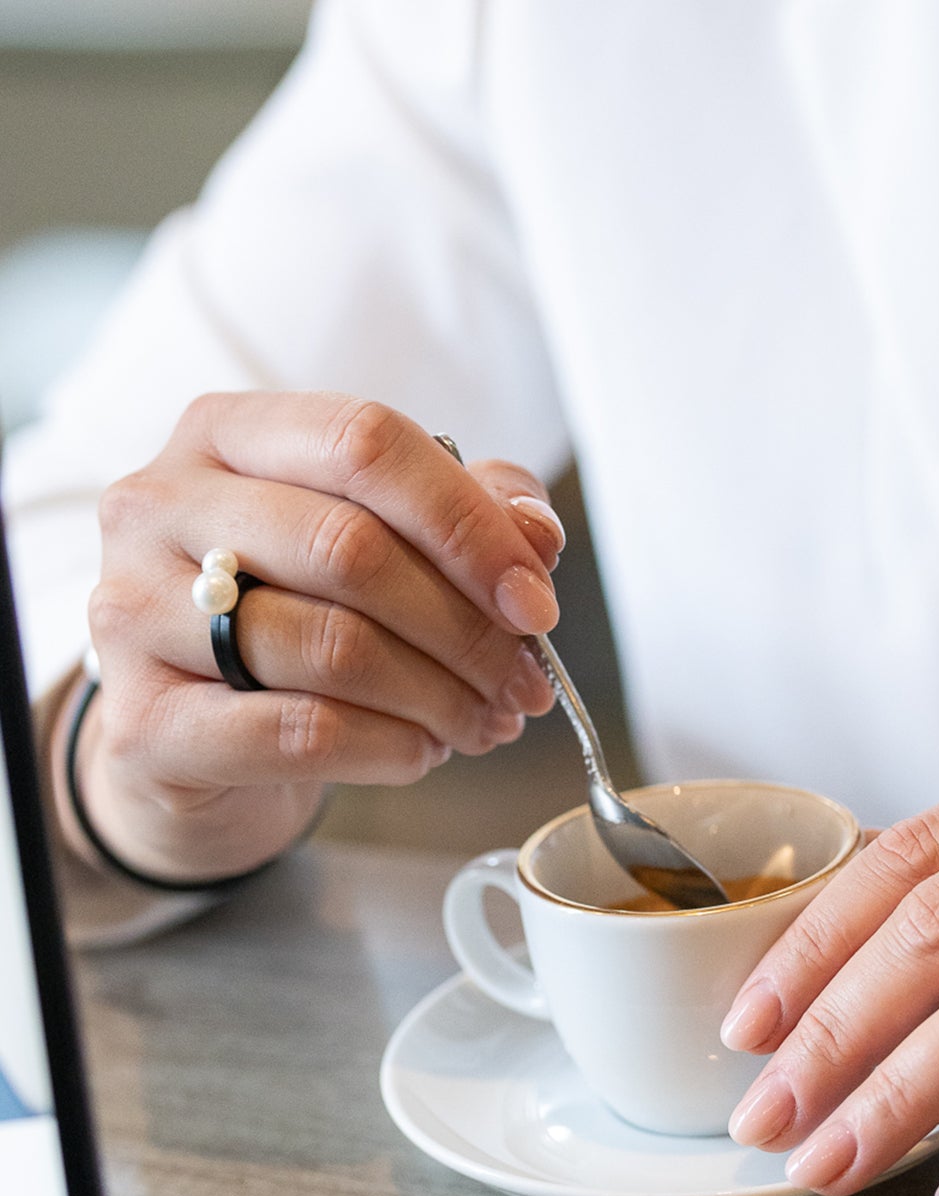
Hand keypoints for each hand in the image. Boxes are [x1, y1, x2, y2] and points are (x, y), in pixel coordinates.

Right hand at [75, 391, 564, 882]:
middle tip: (525, 683)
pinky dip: (388, 748)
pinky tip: (421, 752)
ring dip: (440, 698)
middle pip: (352, 549)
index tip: (536, 602)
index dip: (471, 526)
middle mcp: (162, 505)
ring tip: (484, 721)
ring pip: (333, 647)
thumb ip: (467, 515)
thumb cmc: (293, 615)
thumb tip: (536, 534)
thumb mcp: (380, 541)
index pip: (366, 443)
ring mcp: (135, 612)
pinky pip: (299, 733)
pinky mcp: (143, 723)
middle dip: (468, 630)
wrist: (192, 737)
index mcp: (229, 433)